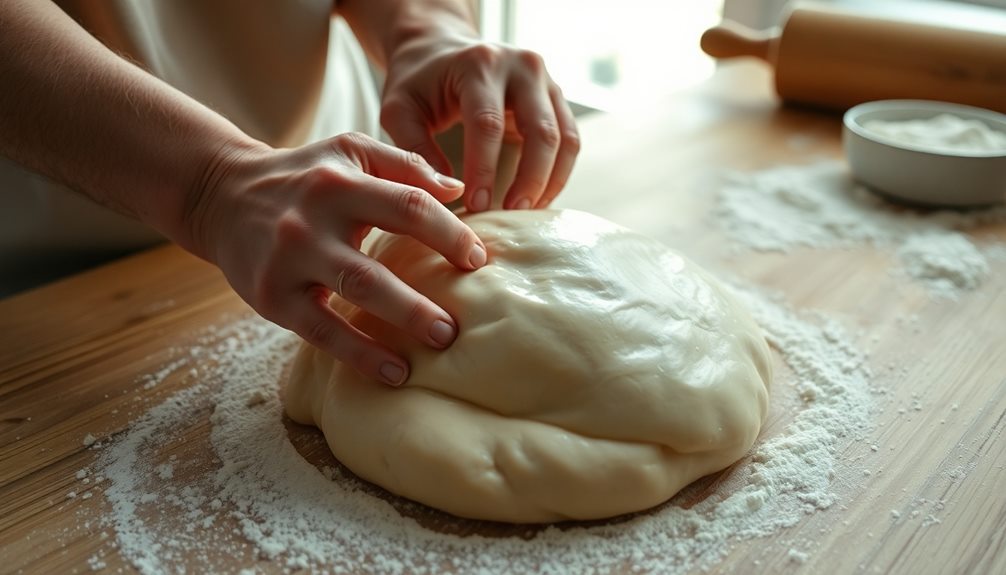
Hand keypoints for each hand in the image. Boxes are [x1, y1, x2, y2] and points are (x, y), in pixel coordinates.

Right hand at [190, 133, 487, 385]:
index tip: (479, 260)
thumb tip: (459, 191)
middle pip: (375, 262)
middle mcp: (312, 220)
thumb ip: (404, 166)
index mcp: (342, 182)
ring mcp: (289, 261)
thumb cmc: (305, 176)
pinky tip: (394, 373)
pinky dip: (359, 354)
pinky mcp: (271, 297)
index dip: (449, 234)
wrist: (222, 194)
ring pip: (349, 296)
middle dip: (421, 295)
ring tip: (439, 344)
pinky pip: (320, 331)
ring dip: (399, 322)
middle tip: (460, 323)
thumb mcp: (350, 152)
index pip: (408, 206)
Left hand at [380, 33, 579, 212]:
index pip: (488, 123)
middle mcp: (521, 66)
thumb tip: (446, 191)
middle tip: (510, 215)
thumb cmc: (418, 82)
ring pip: (565, 138)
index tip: (476, 207)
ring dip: (549, 181)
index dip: (484, 169)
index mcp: (479, 64)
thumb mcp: (399, 109)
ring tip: (525, 213)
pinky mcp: (555, 99)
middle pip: (541, 131)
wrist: (442, 49)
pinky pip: (570, 141)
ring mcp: (545, 81)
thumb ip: (416, 149)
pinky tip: (536, 199)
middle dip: (529, 180)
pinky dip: (557, 174)